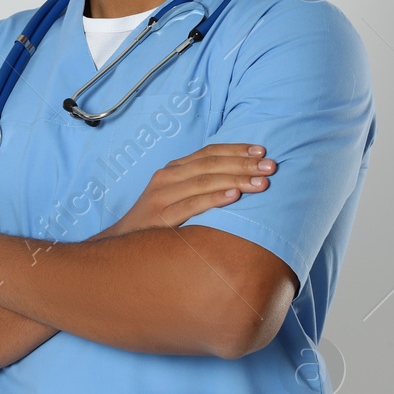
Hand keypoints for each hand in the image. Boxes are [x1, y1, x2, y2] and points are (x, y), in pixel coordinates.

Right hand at [95, 143, 274, 238]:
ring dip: (236, 179)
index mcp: (174, 169)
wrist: (123, 244)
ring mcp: (162, 196)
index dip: (236, 149)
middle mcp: (167, 177)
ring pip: (205, 181)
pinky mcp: (160, 217)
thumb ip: (200, 186)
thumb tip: (239, 180)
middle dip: (243, 163)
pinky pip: (192, 204)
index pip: (209, 152)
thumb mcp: (177, 197)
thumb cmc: (157, 222)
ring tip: (261, 182)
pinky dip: (215, 198)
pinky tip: (235, 196)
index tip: (262, 151)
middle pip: (211, 164)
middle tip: (271, 166)